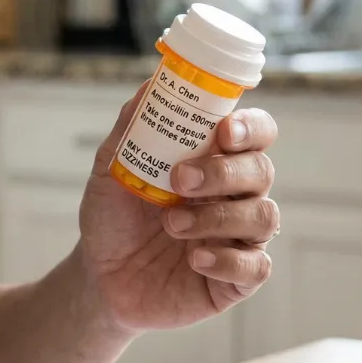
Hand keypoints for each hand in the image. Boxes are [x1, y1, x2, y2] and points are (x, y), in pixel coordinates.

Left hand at [77, 88, 278, 331]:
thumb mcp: (112, 169)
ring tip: (170, 225)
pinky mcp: (236, 280)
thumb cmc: (112, 217)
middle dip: (223, 173)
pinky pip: (256, 266)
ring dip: (217, 217)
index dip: (251, 128)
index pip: (255, 133)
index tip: (224, 131)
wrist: (97, 275)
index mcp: (212, 161)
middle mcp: (234, 195)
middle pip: (262, 171)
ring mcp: (239, 237)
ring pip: (263, 216)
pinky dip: (227, 260)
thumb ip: (132, 127)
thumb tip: (152, 83)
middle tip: (180, 181)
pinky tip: (195, 260)